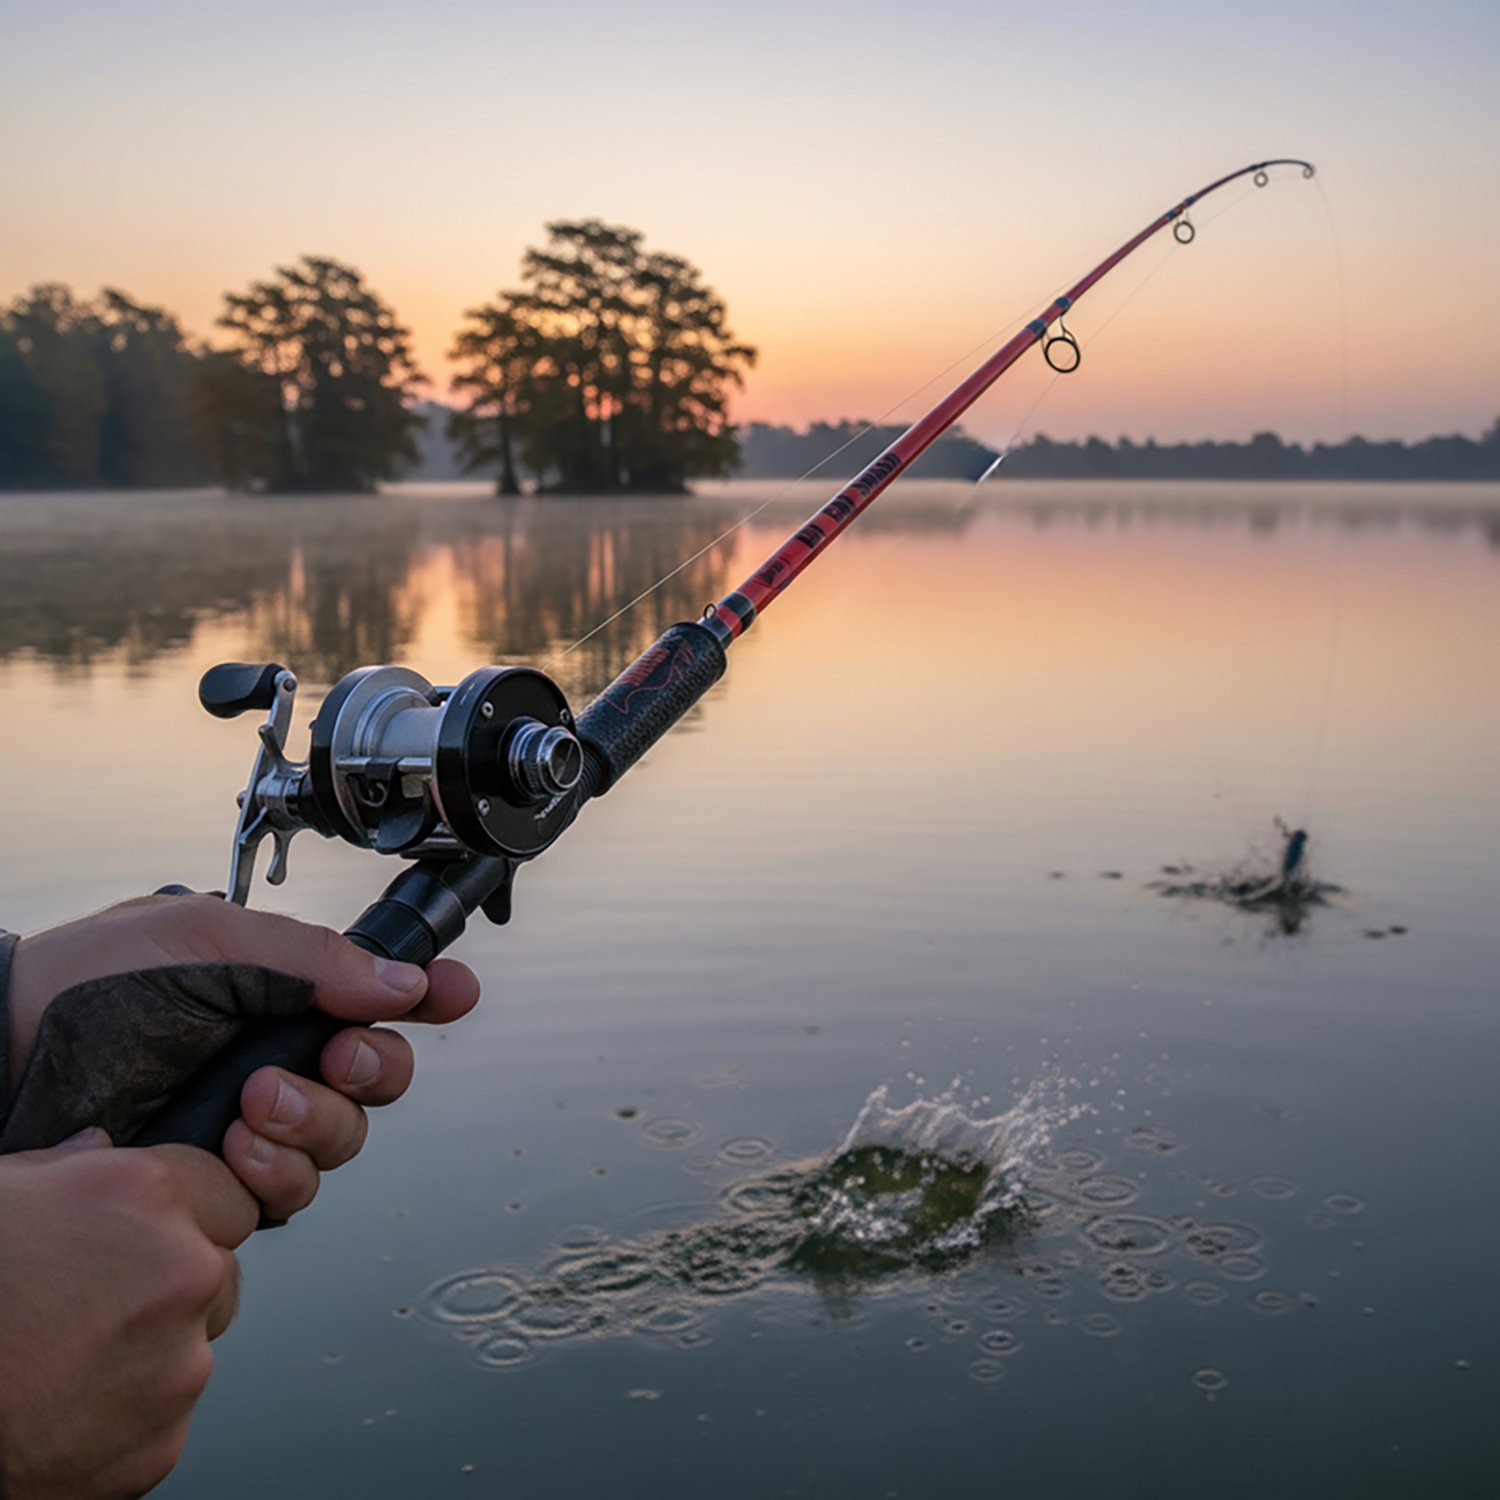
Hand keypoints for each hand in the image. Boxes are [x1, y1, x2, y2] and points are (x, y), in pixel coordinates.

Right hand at [0, 1130, 256, 1499]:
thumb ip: (68, 1165)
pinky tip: (67, 1408)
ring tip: (69, 1359)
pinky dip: (128, 1418)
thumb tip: (98, 1147)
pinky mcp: (159, 1443)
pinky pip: (166, 1417)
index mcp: (149, 1197)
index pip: (228, 1195)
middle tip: (97, 1303)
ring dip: (153, 1351)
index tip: (155, 1234)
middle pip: (220, 1272)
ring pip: (195, 1346)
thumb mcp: (0, 1194)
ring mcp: (177, 1365)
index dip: (192, 1215)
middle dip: (177, 1285)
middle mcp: (184, 1273)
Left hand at [7, 895, 479, 1218]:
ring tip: (255, 1106)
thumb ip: (313, 959)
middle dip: (370, 1069)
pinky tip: (233, 1148)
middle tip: (333, 1059)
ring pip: (343, 1140)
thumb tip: (406, 984)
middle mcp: (273, 1053)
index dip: (428, 994)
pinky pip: (291, 1191)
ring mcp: (248, 1121)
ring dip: (315, 1123)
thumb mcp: (206, 941)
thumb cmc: (84, 990)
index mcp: (276, 986)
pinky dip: (276, 1170)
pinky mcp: (218, 1183)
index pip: (375, 991)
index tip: (456, 994)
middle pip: (378, 1075)